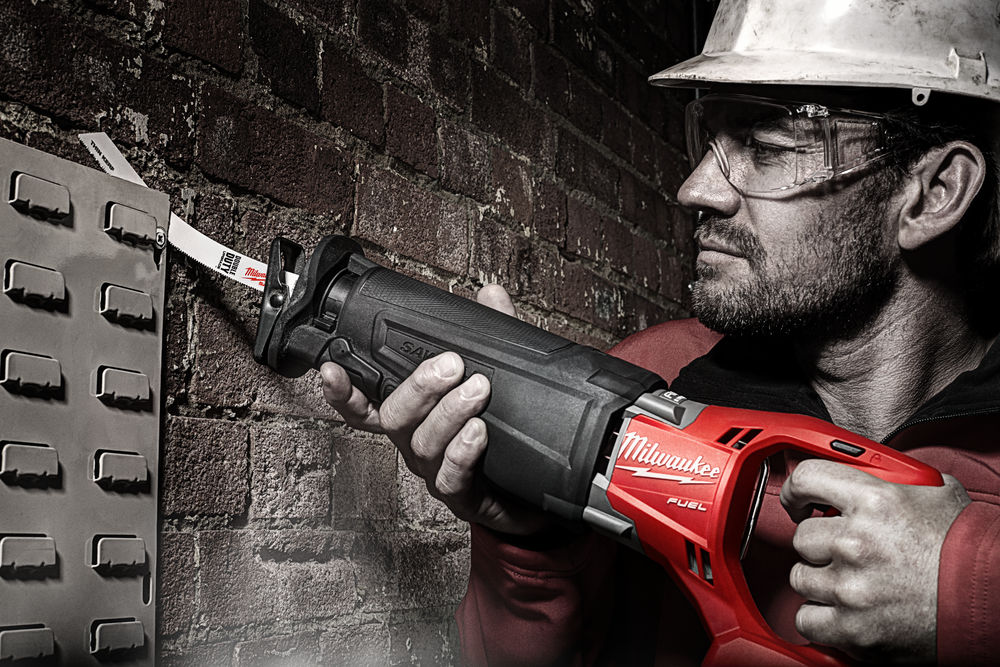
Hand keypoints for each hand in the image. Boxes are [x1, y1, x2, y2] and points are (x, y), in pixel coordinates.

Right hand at [320, 284, 548, 535]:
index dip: (344, 391)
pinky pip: (451, 478)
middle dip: (419, 387)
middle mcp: (417, 444)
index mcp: (416, 417)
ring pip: (422, 444)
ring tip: (478, 390)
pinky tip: (478, 434)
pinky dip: (462, 454)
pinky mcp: (463, 498)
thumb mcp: (501, 376)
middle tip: (451, 365)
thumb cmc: (506, 434)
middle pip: (395, 417)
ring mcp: (436, 473)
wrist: (532, 491)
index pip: (367, 404)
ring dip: (448, 413)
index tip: (333, 368)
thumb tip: (491, 294)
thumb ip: (494, 334)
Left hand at [781, 459, 969, 662]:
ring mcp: (850, 587)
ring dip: (821, 580)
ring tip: (852, 582)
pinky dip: (821, 617)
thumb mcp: (934, 493)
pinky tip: (843, 610)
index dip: (798, 490)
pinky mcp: (853, 627)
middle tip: (845, 552)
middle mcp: (856, 542)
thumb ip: (892, 481)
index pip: (807, 478)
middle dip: (820, 544)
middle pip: (802, 537)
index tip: (799, 502)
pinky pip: (807, 618)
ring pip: (801, 578)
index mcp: (873, 501)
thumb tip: (868, 473)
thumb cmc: (969, 551)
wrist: (993, 602)